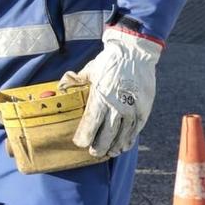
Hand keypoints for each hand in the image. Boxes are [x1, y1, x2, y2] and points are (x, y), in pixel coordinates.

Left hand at [63, 27, 160, 158]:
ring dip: (115, 147)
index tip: (80, 143)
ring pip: (122, 136)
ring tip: (109, 153)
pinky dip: (130, 139)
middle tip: (94, 153)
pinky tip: (124, 145)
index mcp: (100, 98)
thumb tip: (60, 87)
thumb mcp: (89, 70)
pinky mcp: (144, 109)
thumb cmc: (109, 62)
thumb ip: (75, 81)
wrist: (135, 52)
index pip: (90, 124)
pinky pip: (136, 129)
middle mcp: (117, 106)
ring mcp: (132, 109)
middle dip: (99, 147)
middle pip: (107, 135)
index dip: (84, 137)